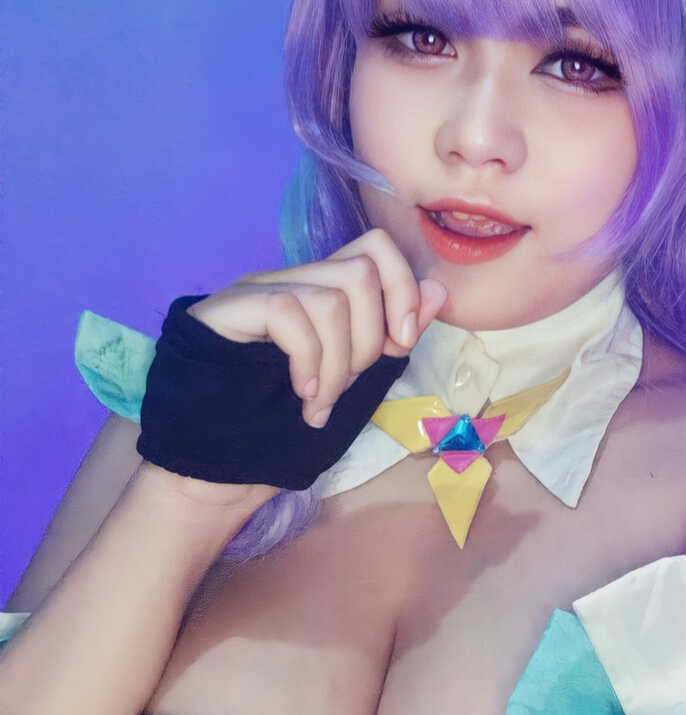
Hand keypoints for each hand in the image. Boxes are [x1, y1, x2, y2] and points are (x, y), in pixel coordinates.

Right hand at [190, 228, 447, 427]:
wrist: (216, 468)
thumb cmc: (283, 427)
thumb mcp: (355, 381)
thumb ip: (392, 338)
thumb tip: (439, 293)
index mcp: (319, 291)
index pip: (375, 246)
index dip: (402, 288)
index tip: (402, 344)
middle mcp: (289, 280)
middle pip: (360, 268)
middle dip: (371, 339)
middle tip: (347, 386)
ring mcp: (256, 291)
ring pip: (331, 296)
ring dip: (339, 364)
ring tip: (321, 403)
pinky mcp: (227, 309)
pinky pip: (289, 312)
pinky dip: (308, 361)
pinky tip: (301, 394)